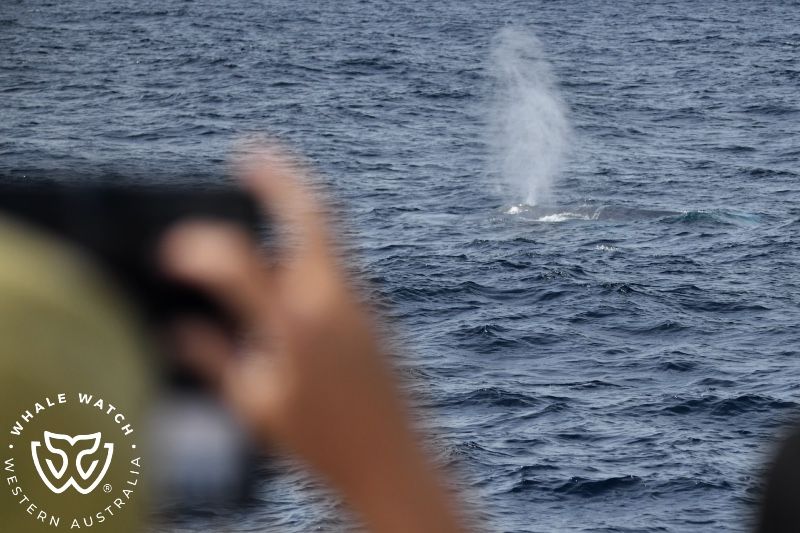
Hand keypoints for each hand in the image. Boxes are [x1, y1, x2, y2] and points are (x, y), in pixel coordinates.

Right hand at [160, 144, 464, 532]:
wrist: (396, 461)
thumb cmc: (325, 443)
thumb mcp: (257, 407)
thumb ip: (215, 361)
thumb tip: (178, 331)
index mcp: (295, 326)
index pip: (241, 262)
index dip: (198, 247)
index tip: (171, 250)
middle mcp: (332, 300)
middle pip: (312, 213)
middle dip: (279, 175)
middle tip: (250, 152)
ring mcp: (360, 300)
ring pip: (330, 229)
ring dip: (298, 202)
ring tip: (267, 183)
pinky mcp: (373, 309)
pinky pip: (339, 256)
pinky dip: (311, 237)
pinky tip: (291, 244)